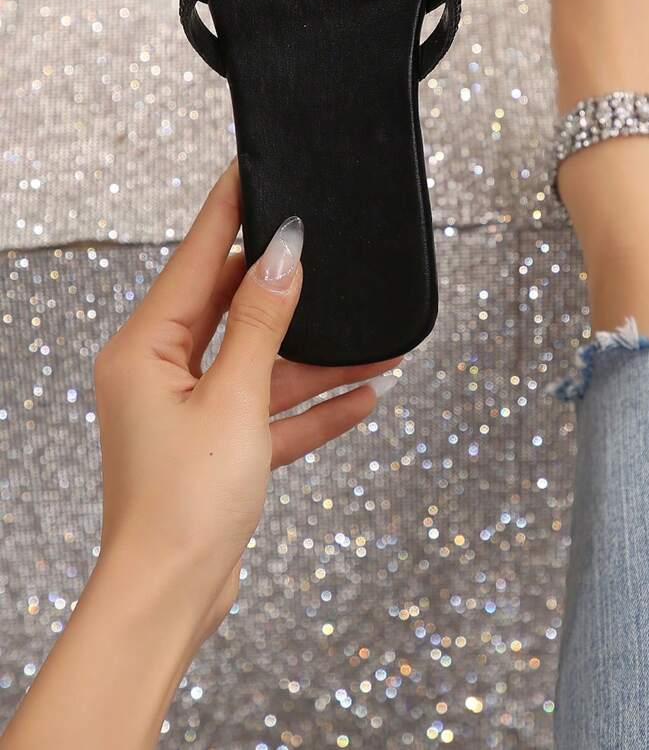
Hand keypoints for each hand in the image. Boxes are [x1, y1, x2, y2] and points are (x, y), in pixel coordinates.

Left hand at [1, 162, 400, 749]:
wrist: (171, 599)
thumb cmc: (181, 506)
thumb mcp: (234, 399)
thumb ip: (263, 323)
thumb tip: (283, 254)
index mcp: (146, 348)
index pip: (198, 259)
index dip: (230, 212)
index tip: (252, 169)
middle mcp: (162, 373)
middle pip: (238, 310)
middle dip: (296, 295)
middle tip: (335, 255)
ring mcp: (191, 411)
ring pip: (265, 365)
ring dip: (321, 358)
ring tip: (383, 340)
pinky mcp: (218, 447)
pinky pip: (272, 411)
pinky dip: (314, 405)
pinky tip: (365, 394)